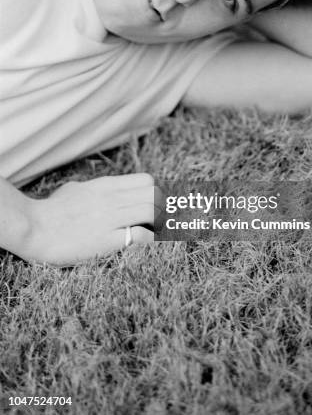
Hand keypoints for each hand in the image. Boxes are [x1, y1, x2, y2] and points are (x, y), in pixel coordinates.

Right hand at [22, 174, 160, 265]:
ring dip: (158, 224)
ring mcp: (111, 218)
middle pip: (155, 194)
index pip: (146, 181)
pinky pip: (140, 236)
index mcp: (106, 186)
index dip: (154, 194)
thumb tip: (96, 189)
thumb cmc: (50, 210)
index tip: (152, 207)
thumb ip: (91, 188)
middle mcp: (112, 198)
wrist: (34, 228)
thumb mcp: (74, 190)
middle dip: (162, 209)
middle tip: (159, 223)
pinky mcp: (107, 240)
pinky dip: (149, 240)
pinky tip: (145, 245)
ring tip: (154, 234)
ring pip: (151, 212)